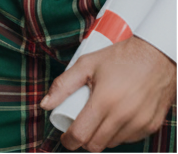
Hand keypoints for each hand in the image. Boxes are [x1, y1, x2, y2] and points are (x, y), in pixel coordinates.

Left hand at [41, 36, 177, 151]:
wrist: (156, 56)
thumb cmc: (120, 57)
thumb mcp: (86, 64)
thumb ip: (63, 85)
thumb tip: (45, 104)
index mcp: (104, 101)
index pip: (82, 135)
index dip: (69, 140)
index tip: (66, 138)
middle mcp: (123, 116)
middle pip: (96, 144)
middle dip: (84, 140)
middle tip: (81, 126)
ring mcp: (139, 124)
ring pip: (113, 143)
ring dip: (102, 136)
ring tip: (100, 117)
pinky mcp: (151, 126)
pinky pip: (130, 139)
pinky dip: (120, 133)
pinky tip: (117, 117)